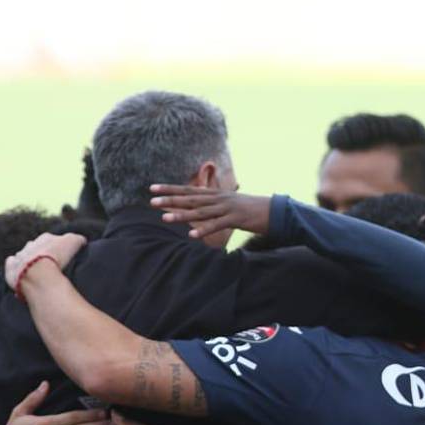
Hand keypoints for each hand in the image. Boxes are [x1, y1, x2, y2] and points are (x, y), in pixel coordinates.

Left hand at [4, 233, 86, 291]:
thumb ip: (78, 239)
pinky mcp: (11, 270)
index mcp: (46, 238)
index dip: (59, 248)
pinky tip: (22, 275)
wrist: (38, 273)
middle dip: (41, 253)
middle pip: (36, 247)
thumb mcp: (74, 242)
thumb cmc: (57, 257)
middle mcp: (30, 245)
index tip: (63, 256)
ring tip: (37, 273)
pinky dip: (15, 269)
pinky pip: (12, 266)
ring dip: (28, 262)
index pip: (53, 240)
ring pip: (23, 256)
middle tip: (50, 265)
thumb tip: (82, 240)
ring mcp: (19, 257)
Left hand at [149, 185, 270, 239]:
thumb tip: (196, 209)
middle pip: (190, 199)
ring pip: (200, 212)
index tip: (152, 188)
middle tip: (152, 201)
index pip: (188, 190)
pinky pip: (217, 226)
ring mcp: (226, 208)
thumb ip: (211, 205)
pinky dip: (204, 230)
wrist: (272, 210)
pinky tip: (192, 235)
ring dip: (182, 216)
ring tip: (164, 218)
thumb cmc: (248, 209)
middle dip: (170, 200)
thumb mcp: (227, 203)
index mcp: (214, 194)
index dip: (170, 189)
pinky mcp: (235, 219)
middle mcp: (217, 199)